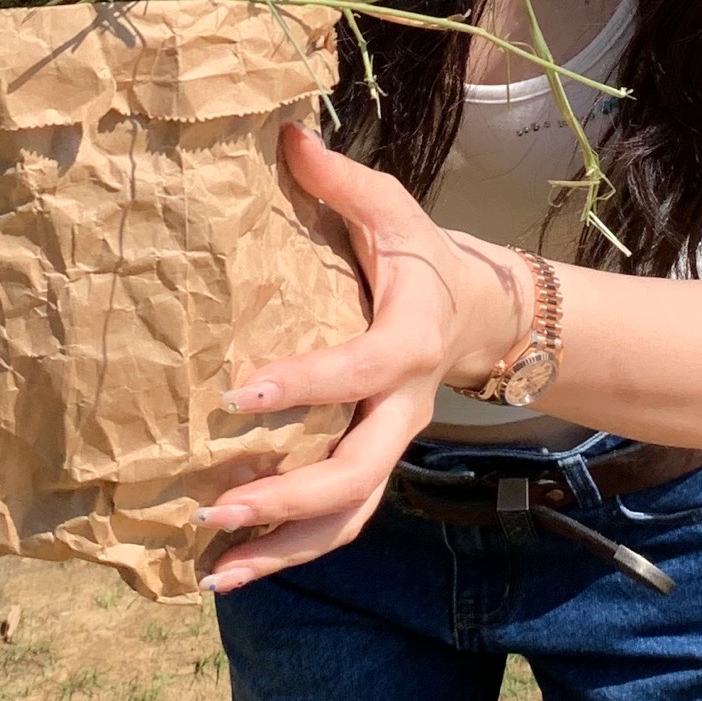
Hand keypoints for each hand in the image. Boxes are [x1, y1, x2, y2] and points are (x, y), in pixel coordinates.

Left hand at [197, 124, 526, 594]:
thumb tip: (284, 129)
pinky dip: (286, 553)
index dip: (304, 384)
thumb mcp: (392, 210)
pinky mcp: (374, 469)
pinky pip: (338, 523)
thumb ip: (339, 179)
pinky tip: (228, 570)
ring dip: (282, 547)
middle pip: (357, 473)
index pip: (358, 369)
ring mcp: (390, 446)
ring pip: (348, 516)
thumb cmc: (423, 258)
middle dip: (288, 496)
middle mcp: (403, 408)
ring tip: (214, 568)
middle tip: (217, 508)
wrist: (487, 316)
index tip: (238, 395)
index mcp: (407, 340)